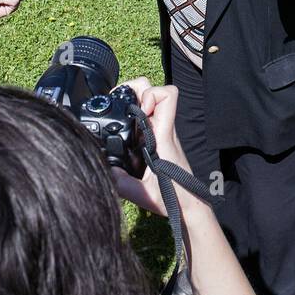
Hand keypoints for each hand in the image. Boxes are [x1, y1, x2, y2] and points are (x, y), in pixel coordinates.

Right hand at [112, 80, 190, 215]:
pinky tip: (126, 129)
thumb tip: (104, 170)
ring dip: (136, 101)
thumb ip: (121, 183)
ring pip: (152, 101)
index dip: (150, 94)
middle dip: (136, 90)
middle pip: (155, 90)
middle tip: (122, 104)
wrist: (190, 205)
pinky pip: (149, 116)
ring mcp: (162, 132)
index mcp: (163, 136)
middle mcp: (164, 129)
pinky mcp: (159, 139)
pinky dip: (136, 114)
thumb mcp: (143, 194)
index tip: (138, 108)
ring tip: (121, 114)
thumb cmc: (174, 198)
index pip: (168, 97)